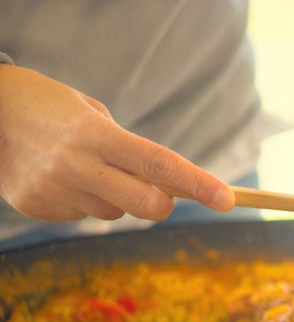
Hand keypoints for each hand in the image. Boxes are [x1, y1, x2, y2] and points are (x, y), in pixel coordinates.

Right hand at [0, 64, 233, 222]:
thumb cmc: (47, 106)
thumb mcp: (91, 113)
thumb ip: (127, 148)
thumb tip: (162, 184)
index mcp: (96, 135)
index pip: (160, 165)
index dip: (199, 184)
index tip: (228, 199)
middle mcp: (76, 165)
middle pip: (147, 204)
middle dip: (163, 203)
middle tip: (161, 192)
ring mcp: (55, 189)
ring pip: (114, 213)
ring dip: (116, 198)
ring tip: (85, 167)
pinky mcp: (36, 207)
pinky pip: (82, 215)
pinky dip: (83, 200)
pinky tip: (59, 176)